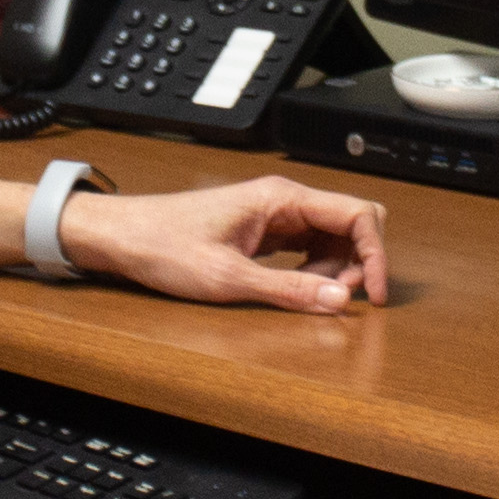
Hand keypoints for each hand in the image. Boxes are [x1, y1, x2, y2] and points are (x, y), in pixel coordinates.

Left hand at [58, 175, 387, 312]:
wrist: (123, 237)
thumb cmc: (163, 244)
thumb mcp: (227, 278)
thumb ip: (287, 290)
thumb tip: (338, 300)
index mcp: (280, 198)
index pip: (356, 214)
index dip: (375, 255)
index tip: (373, 294)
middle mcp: (282, 200)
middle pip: (351, 222)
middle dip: (359, 261)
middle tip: (341, 298)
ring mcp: (274, 215)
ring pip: (332, 237)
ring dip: (336, 270)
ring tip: (313, 298)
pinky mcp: (264, 232)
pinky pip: (308, 247)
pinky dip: (316, 270)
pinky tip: (298, 291)